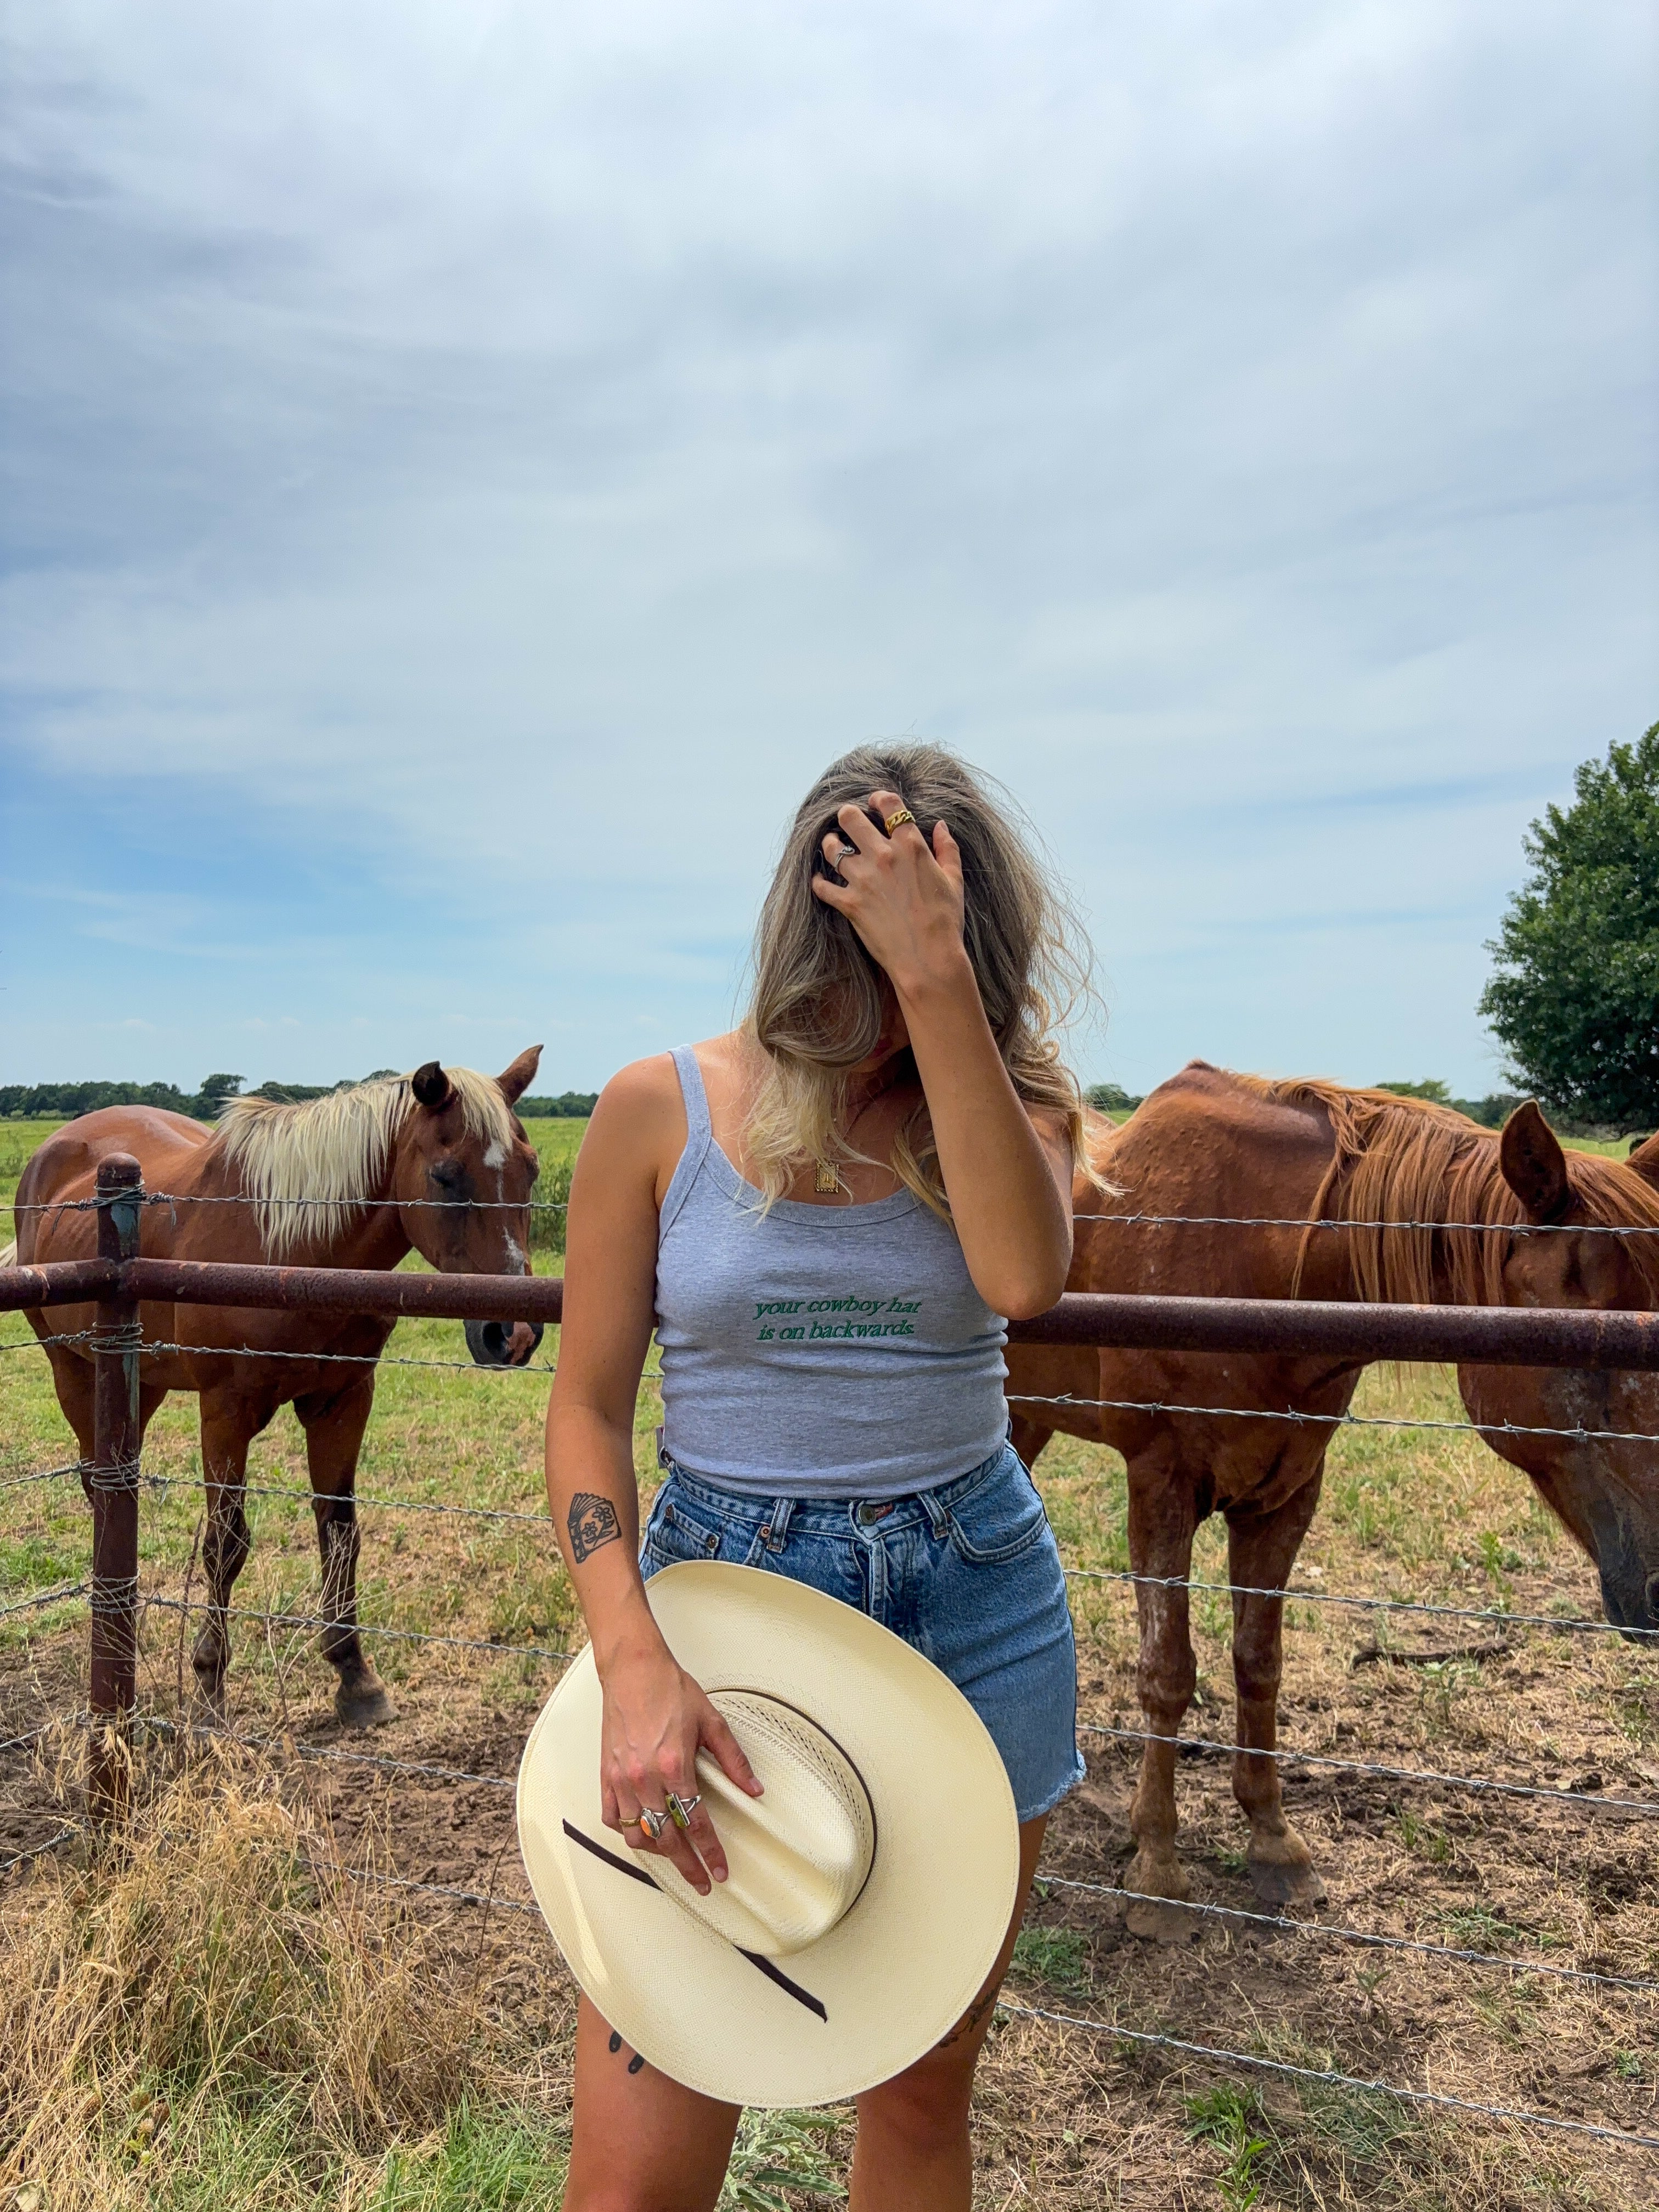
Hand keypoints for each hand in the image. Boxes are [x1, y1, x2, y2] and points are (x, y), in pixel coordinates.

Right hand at [599, 1635, 761, 1893]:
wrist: (633, 1668)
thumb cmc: (670, 1689)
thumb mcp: (711, 1720)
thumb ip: (733, 1759)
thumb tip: (752, 1788)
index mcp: (674, 1765)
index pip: (695, 1822)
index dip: (710, 1851)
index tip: (719, 1870)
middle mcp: (645, 1777)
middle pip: (667, 1838)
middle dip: (687, 1865)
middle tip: (702, 1881)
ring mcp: (622, 1778)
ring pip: (636, 1834)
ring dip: (657, 1852)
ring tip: (675, 1857)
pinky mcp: (606, 1773)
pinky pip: (612, 1816)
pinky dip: (626, 1830)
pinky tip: (641, 1832)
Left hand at [812, 788, 968, 996]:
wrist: (928, 959)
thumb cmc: (946, 921)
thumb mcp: (954, 880)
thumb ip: (947, 849)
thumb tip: (941, 826)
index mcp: (910, 846)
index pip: (888, 804)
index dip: (878, 798)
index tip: (874, 802)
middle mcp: (883, 856)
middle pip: (850, 818)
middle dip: (847, 815)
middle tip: (848, 822)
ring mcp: (863, 879)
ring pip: (831, 848)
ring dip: (831, 844)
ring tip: (833, 847)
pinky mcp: (849, 903)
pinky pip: (822, 886)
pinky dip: (819, 882)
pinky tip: (822, 881)